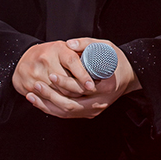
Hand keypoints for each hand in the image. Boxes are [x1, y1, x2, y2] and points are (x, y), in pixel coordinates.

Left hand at [13, 37, 140, 118]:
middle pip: (71, 106)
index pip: (81, 89)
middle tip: (36, 85)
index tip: (50, 74)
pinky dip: (53, 109)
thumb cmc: (117, 60)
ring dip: (48, 106)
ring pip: (68, 113)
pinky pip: (69, 115)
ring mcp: (95, 110)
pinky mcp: (90, 112)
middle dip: (50, 96)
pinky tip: (40, 102)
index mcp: (106, 87)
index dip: (64, 83)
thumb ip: (87, 44)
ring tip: (31, 95)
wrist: (129, 76)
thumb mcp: (106, 47)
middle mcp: (100, 102)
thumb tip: (70, 45)